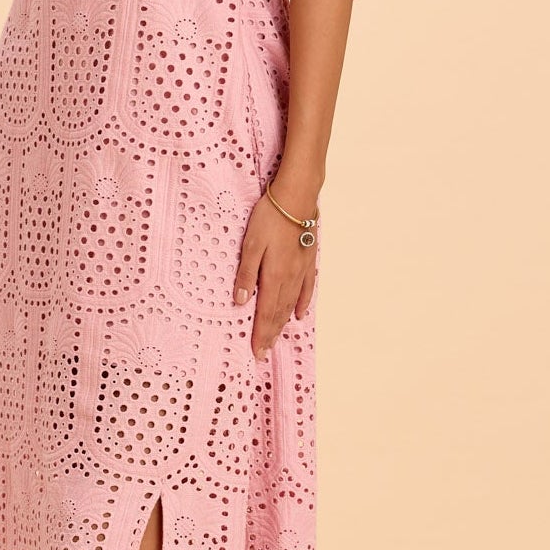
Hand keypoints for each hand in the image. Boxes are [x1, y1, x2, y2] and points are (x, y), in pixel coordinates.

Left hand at [233, 182, 318, 358]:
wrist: (297, 197)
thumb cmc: (270, 218)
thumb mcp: (250, 244)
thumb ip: (246, 274)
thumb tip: (240, 302)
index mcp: (273, 276)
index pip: (265, 313)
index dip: (261, 334)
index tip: (256, 352)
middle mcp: (290, 279)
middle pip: (278, 313)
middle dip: (270, 334)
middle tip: (264, 353)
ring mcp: (301, 271)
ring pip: (291, 304)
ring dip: (283, 323)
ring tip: (277, 337)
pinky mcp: (308, 261)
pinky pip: (306, 289)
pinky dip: (302, 303)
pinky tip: (299, 313)